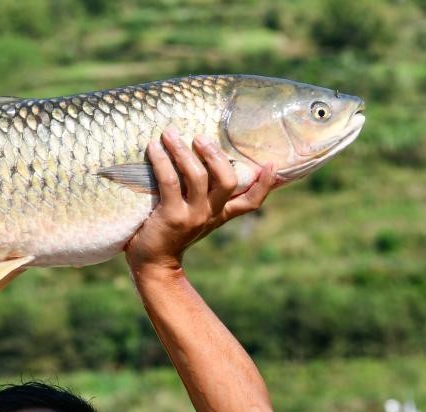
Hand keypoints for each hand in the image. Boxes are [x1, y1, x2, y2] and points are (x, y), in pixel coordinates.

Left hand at [124, 127, 275, 272]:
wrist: (153, 262)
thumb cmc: (169, 232)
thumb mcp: (192, 214)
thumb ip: (200, 195)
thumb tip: (196, 159)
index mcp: (220, 214)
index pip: (251, 202)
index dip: (264, 185)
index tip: (272, 164)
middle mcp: (211, 214)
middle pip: (228, 181)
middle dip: (215, 155)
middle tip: (199, 137)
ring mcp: (193, 216)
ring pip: (197, 176)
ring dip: (183, 151)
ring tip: (170, 134)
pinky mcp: (172, 216)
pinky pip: (170, 181)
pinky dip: (162, 161)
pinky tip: (153, 148)